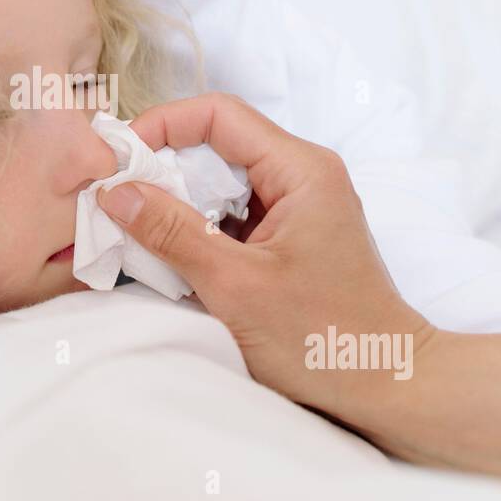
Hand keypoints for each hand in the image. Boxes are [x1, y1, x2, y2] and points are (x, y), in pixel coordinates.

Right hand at [98, 92, 439, 417]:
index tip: (119, 158)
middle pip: (217, 143)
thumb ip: (172, 233)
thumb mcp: (234, 286)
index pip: (218, 115)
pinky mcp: (289, 235)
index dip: (162, 125)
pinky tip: (169, 252)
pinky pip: (233, 212)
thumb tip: (116, 192)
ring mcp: (297, 205)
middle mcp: (302, 175)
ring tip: (135, 227)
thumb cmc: (322, 338)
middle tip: (117, 197)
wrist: (384, 385)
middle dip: (163, 165)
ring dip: (177, 199)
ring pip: (221, 179)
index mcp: (301, 170)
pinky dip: (197, 225)